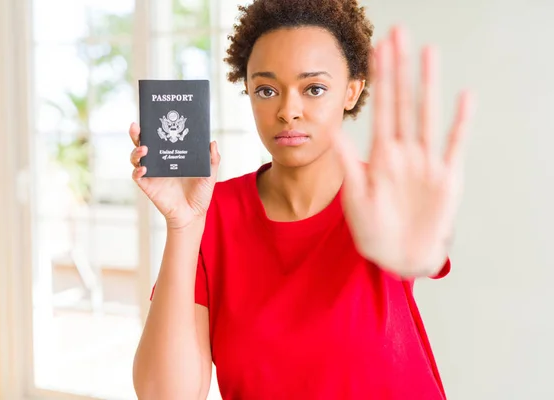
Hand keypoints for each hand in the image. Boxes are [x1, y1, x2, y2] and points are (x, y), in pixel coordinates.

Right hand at [129, 122, 220, 229]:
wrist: (193, 215)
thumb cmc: (200, 194)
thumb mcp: (210, 174)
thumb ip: (213, 159)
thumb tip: (212, 142)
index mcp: (171, 156)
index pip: (159, 138)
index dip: (152, 127)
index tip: (151, 117)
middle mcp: (159, 163)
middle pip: (142, 144)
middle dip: (136, 134)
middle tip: (136, 126)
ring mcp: (152, 174)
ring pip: (136, 158)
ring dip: (136, 151)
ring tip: (144, 148)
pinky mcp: (148, 186)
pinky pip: (137, 176)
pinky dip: (138, 171)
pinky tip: (145, 168)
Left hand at [334, 26, 475, 277]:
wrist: (397, 257)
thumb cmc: (373, 229)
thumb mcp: (354, 195)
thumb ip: (347, 162)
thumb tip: (331, 130)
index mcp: (381, 154)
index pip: (380, 107)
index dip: (379, 78)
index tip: (376, 48)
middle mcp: (404, 151)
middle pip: (403, 102)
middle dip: (400, 68)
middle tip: (399, 33)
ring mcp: (426, 162)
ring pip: (427, 115)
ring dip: (428, 85)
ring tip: (428, 53)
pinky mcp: (446, 178)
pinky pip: (454, 145)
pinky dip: (459, 123)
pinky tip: (464, 98)